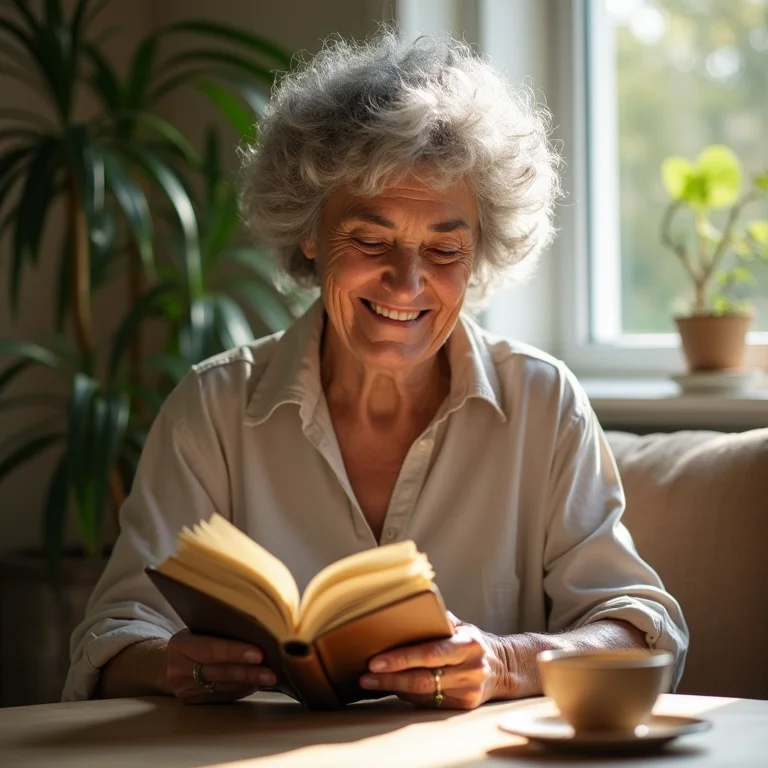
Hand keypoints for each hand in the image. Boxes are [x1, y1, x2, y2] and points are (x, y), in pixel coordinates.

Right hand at [166, 629, 276, 703]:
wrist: (164, 661)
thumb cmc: (192, 638)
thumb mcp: (198, 629)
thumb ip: (219, 632)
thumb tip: (258, 633)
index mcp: (180, 644)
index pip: (211, 648)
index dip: (235, 652)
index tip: (259, 654)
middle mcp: (177, 668)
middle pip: (219, 671)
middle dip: (248, 672)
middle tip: (271, 673)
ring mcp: (182, 687)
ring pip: (221, 687)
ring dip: (248, 683)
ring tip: (268, 679)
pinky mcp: (190, 700)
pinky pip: (220, 696)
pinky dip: (240, 690)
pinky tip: (255, 685)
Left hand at [359, 613, 503, 708]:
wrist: (503, 667)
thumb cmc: (472, 641)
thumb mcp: (461, 625)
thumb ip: (437, 620)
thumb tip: (405, 610)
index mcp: (468, 643)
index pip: (431, 653)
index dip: (402, 658)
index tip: (377, 661)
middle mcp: (471, 669)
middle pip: (424, 678)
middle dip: (391, 678)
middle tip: (366, 676)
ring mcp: (468, 690)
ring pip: (424, 694)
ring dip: (395, 688)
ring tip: (372, 682)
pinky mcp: (463, 706)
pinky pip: (430, 703)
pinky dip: (409, 695)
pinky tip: (395, 688)